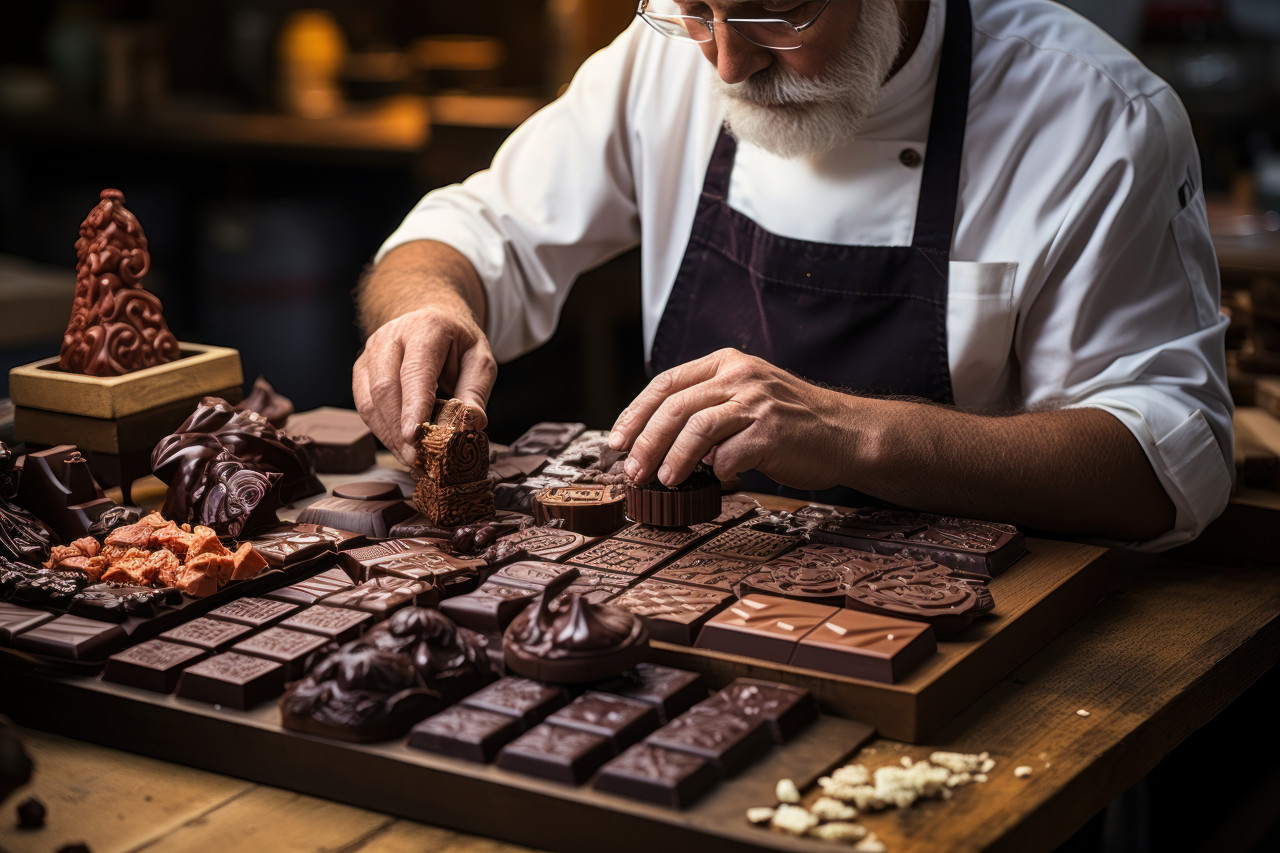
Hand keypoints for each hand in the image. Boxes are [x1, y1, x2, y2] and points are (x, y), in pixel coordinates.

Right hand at [353, 305, 497, 465]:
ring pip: (369, 401)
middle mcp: (390, 337)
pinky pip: (364, 407)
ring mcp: (370, 353)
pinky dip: (382, 431)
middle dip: (398, 428)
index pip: (415, 370)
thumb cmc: (457, 343)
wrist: (432, 320)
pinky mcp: (361, 371)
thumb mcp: (479, 360)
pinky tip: (400, 447)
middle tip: (417, 458)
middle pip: (385, 388)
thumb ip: (475, 391)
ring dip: (388, 435)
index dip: (413, 405)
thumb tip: (471, 424)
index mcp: (425, 328)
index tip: (414, 435)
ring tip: (411, 458)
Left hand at [608, 348, 851, 489]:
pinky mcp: (771, 432)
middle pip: (674, 406)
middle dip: (645, 442)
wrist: (847, 433)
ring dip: (672, 459)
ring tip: (663, 481)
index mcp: (727, 363)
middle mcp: (740, 376)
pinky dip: (716, 471)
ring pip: (695, 428)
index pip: (666, 383)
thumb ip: (707, 408)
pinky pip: (728, 454)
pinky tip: (716, 481)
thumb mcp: (747, 397)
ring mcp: (757, 402)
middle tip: (632, 470)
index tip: (617, 440)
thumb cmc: (792, 423)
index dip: (635, 413)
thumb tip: (654, 443)